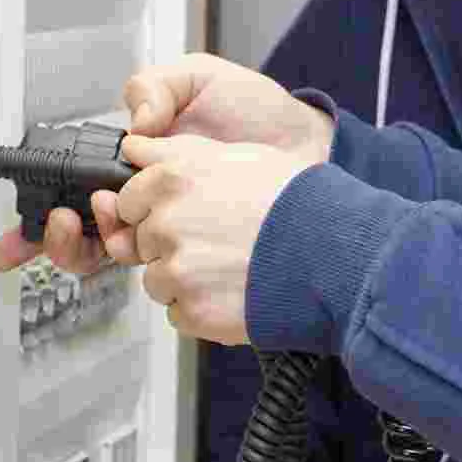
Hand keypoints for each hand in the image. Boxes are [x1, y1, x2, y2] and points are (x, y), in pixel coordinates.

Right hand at [0, 54, 332, 276]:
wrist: (306, 145)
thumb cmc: (256, 112)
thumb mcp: (199, 78)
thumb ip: (157, 87)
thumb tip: (137, 125)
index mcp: (135, 162)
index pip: (75, 193)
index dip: (38, 217)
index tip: (22, 228)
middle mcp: (144, 202)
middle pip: (82, 235)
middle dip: (58, 239)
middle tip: (63, 222)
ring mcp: (169, 229)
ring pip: (111, 256)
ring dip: (93, 246)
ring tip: (108, 223)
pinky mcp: (200, 251)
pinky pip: (161, 270)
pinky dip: (143, 264)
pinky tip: (138, 243)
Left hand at [114, 132, 312, 342]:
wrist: (334, 252)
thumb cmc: (293, 200)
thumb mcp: (235, 154)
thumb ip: (175, 152)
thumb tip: (134, 149)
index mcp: (171, 179)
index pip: (128, 199)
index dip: (155, 208)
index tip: (185, 213)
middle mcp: (166, 223)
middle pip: (143, 241)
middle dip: (170, 244)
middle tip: (218, 241)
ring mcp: (177, 271)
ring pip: (158, 280)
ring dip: (185, 278)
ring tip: (231, 267)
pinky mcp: (192, 310)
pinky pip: (179, 312)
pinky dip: (201, 308)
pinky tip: (234, 290)